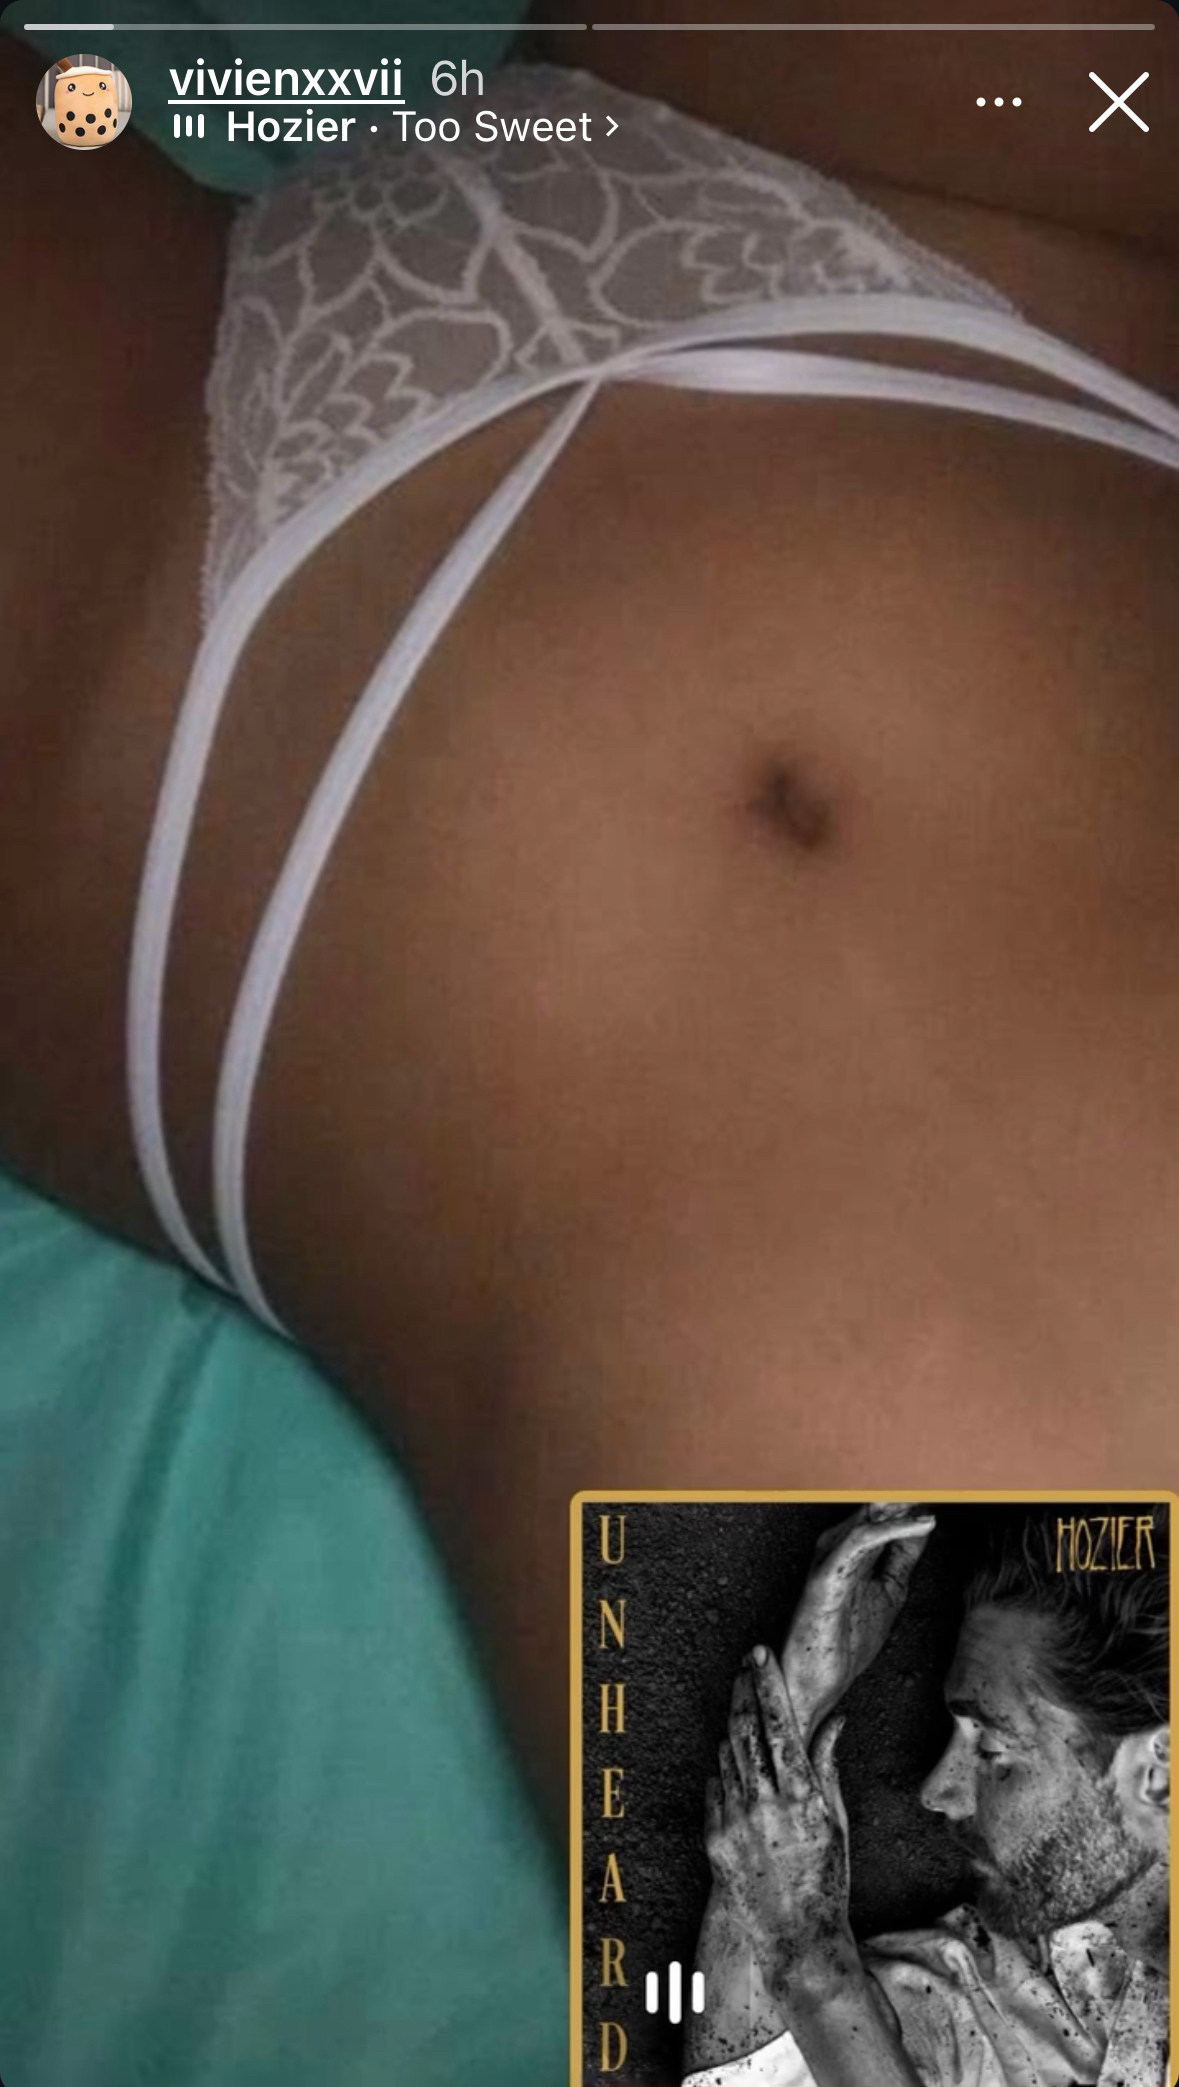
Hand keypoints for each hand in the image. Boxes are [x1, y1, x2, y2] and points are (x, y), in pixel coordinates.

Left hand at [704, 1646, 853, 1991]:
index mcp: (801, 1797)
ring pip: (726, 1753)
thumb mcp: (837, 1822)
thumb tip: (834, 1722)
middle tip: (744, 1665)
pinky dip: (723, 1766)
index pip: (779, 1723)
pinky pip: (714, 1786)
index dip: (767, 1682)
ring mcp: (735, 1822)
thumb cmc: (826, 1880)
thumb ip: (827, 1767)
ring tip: (741, 1705)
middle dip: (743, 1689)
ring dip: (733, 1724)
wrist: (796, 1938)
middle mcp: (765, 1805)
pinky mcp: (714, 1840)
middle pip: (745, 1728)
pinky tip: (732, 1758)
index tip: (761, 1653)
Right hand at [781, 1504, 934, 1745]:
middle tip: (946, 1473)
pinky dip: (895, 1528)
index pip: (884, 1512)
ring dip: (905, 1501)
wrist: (816, 1683)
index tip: (948, 1483)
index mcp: (849, 1548)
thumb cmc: (845, 1641)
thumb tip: (924, 1524)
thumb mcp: (888, 1593)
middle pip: (876, 1506)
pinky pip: (862, 1540)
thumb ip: (901, 1559)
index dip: (915, 1497)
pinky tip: (923, 1523)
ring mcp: (830, 1558)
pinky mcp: (827, 1575)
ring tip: (938, 1489)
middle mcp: (836, 1546)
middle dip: (911, 1490)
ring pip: (869, 1515)